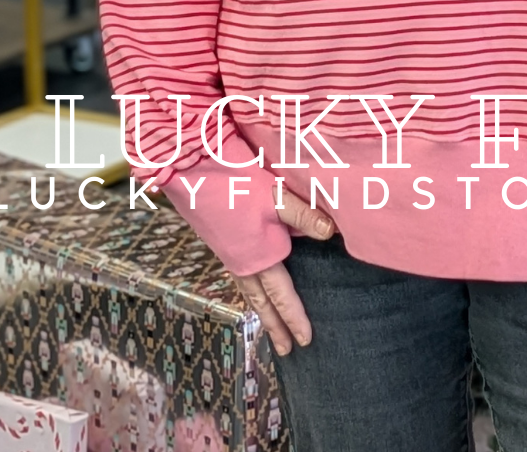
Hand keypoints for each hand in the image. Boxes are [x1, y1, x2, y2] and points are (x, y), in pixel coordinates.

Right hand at [231, 185, 335, 355]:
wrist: (194, 175)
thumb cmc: (237, 185)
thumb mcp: (276, 197)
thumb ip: (304, 216)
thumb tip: (332, 233)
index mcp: (259, 258)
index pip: (282, 296)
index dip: (294, 318)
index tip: (305, 341)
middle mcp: (243, 264)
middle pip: (262, 303)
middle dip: (275, 327)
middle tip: (286, 350)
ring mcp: (230, 256)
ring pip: (249, 293)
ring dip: (262, 312)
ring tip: (269, 327)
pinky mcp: (223, 245)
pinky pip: (240, 280)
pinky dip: (250, 292)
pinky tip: (253, 287)